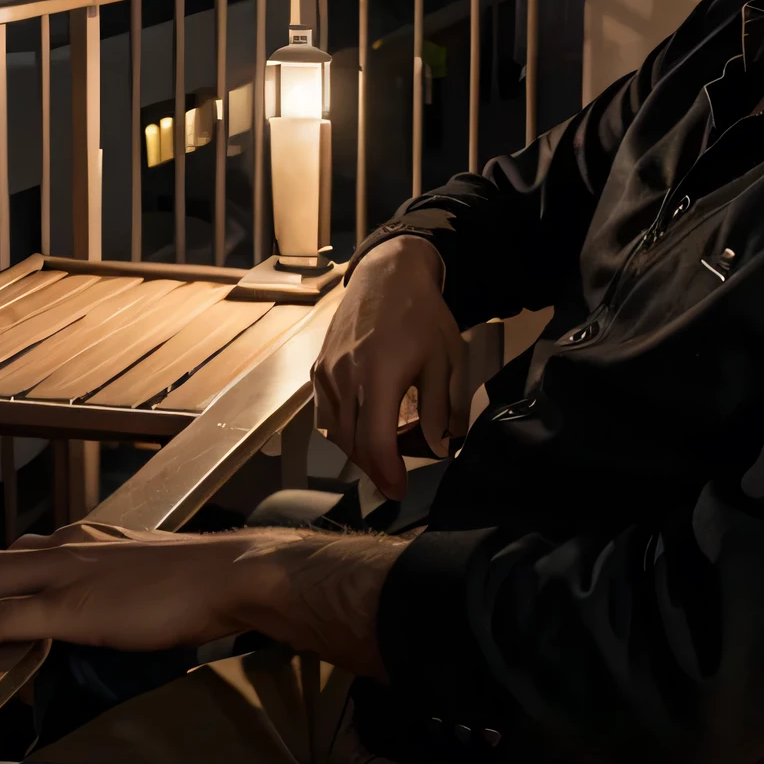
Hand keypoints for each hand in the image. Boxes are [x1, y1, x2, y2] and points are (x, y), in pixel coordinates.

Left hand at [0, 522, 290, 657]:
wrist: (229, 576)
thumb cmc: (205, 583)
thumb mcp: (156, 577)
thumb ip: (131, 587)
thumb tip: (126, 612)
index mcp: (98, 536)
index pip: (36, 552)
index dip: (9, 582)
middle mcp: (76, 544)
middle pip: (6, 565)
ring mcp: (69, 573)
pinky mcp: (68, 605)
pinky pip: (3, 619)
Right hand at [313, 235, 465, 499]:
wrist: (388, 273)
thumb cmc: (422, 314)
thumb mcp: (445, 358)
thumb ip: (440, 406)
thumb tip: (439, 447)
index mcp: (379, 375)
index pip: (374, 442)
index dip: (386, 473)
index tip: (399, 490)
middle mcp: (345, 376)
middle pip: (351, 442)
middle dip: (373, 468)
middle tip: (394, 479)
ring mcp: (326, 371)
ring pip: (334, 430)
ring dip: (356, 451)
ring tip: (380, 458)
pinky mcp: (318, 366)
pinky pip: (324, 412)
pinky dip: (341, 429)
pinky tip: (360, 431)